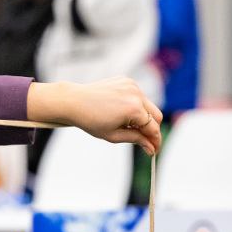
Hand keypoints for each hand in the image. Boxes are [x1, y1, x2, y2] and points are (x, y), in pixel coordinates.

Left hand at [27, 78, 162, 154]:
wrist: (74, 102)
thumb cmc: (91, 121)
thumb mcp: (114, 136)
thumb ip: (136, 140)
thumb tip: (151, 148)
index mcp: (134, 110)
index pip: (153, 128)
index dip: (155, 141)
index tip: (155, 151)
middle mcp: (136, 95)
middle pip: (156, 115)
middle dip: (152, 129)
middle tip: (147, 142)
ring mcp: (132, 85)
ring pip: (148, 105)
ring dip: (143, 117)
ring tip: (127, 127)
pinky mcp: (127, 81)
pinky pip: (138, 96)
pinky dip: (135, 106)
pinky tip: (121, 112)